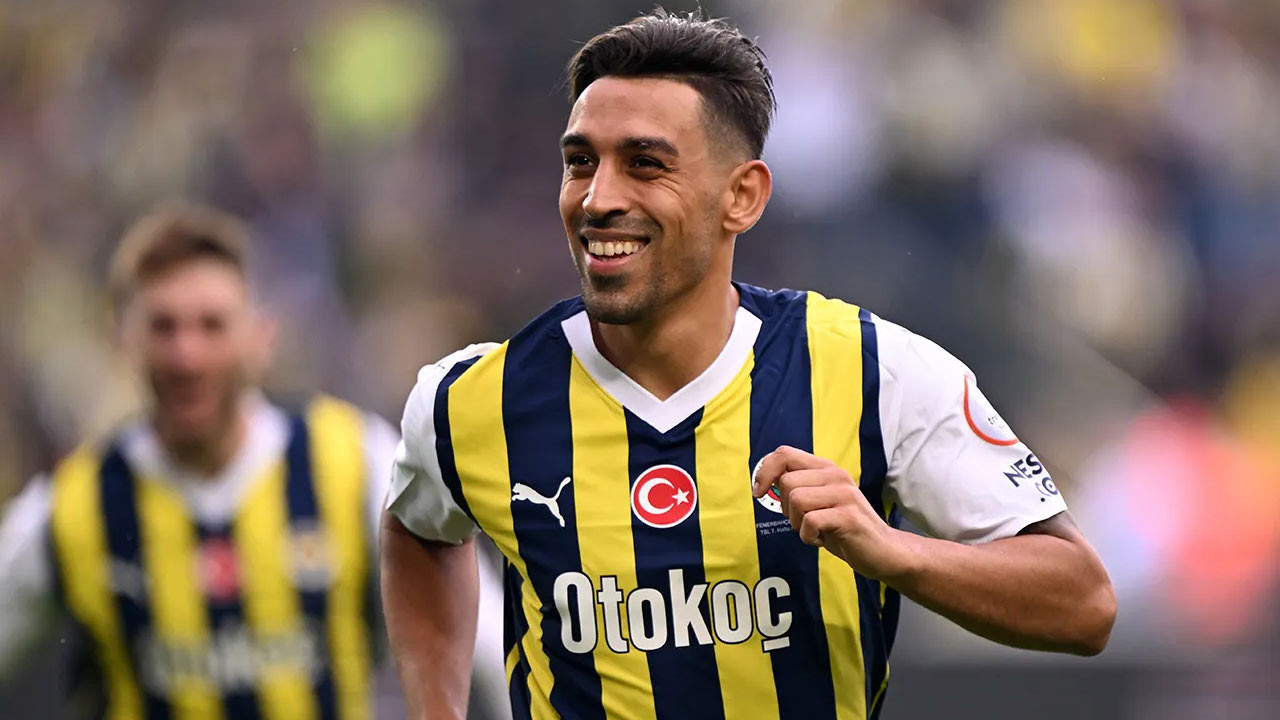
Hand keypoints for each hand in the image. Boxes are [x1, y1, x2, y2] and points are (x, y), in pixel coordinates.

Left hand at [752, 446, 915, 581]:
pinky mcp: (848, 516)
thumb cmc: (844, 527)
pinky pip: (809, 522)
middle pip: (786, 482)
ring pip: (796, 499)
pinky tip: (823, 539)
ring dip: (797, 522)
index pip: (783, 453)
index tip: (758, 492)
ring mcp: (844, 494)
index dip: (764, 471)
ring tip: (815, 530)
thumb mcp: (818, 501)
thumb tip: (765, 482)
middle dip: (785, 508)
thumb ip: (797, 488)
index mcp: (826, 468)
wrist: (883, 550)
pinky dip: (808, 536)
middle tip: (803, 521)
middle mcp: (835, 475)